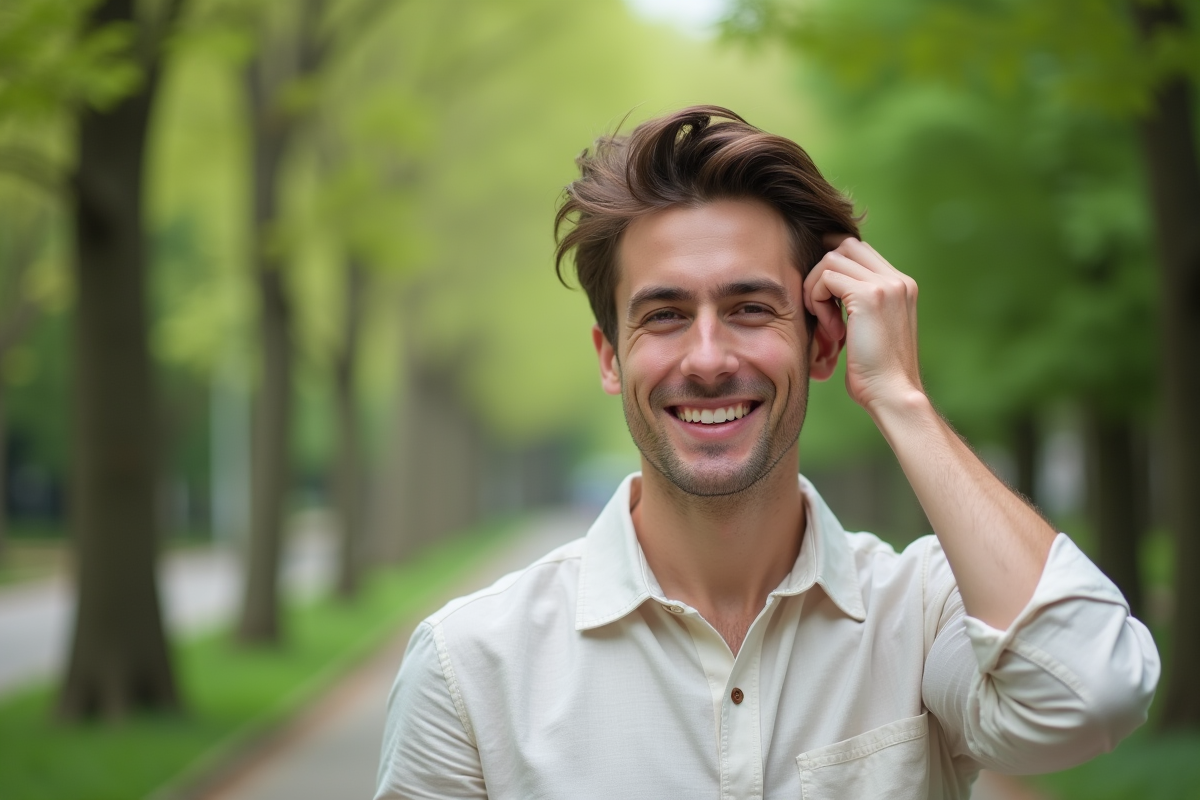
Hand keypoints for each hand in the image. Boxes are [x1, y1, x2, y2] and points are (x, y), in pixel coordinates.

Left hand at [803, 235, 922, 412]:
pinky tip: (830, 329)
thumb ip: (858, 305)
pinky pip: (826, 276)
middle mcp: (898, 279)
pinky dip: (817, 299)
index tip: (823, 300)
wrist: (893, 394)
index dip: (832, 268)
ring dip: (817, 288)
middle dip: (822, 273)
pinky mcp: (869, 295)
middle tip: (821, 309)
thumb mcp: (870, 331)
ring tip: (827, 323)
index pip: (859, 251)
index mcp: (902, 286)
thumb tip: (827, 289)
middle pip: (845, 246)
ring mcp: (886, 285)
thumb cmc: (876, 373)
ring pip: (832, 258)